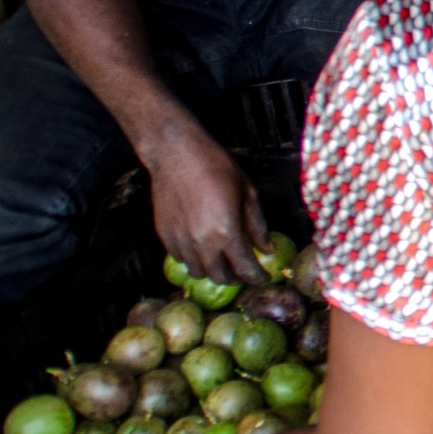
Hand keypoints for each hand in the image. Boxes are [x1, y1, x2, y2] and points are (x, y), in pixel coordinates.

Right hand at [147, 128, 266, 284]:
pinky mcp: (165, 236)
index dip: (257, 278)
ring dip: (213, 270)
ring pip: (197, 272)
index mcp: (226, 232)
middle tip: (244, 269)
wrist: (176, 155)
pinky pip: (180, 260)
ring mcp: (180, 242)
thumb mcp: (248, 193)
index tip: (264, 278)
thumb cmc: (215, 167)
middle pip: (220, 277)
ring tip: (223, 259)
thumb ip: (258, 225)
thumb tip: (267, 248)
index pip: (245, 269)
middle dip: (236, 278)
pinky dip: (194, 259)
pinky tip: (202, 247)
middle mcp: (201, 243)